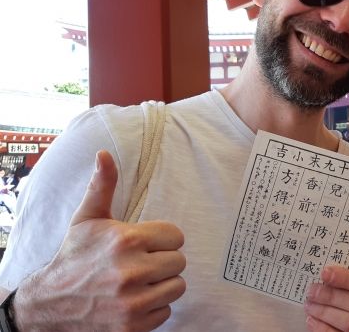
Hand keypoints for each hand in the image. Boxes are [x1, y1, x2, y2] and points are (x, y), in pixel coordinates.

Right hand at [14, 151, 186, 331]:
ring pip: (176, 287)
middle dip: (163, 262)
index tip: (145, 244)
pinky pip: (166, 312)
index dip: (162, 239)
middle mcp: (132, 271)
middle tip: (141, 264)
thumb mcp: (87, 219)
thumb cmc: (74, 257)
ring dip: (161, 285)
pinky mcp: (133, 326)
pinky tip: (133, 302)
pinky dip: (153, 309)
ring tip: (138, 283)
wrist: (49, 304)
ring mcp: (133, 302)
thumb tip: (105, 154)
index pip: (176, 236)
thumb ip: (102, 186)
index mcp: (126, 240)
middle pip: (179, 262)